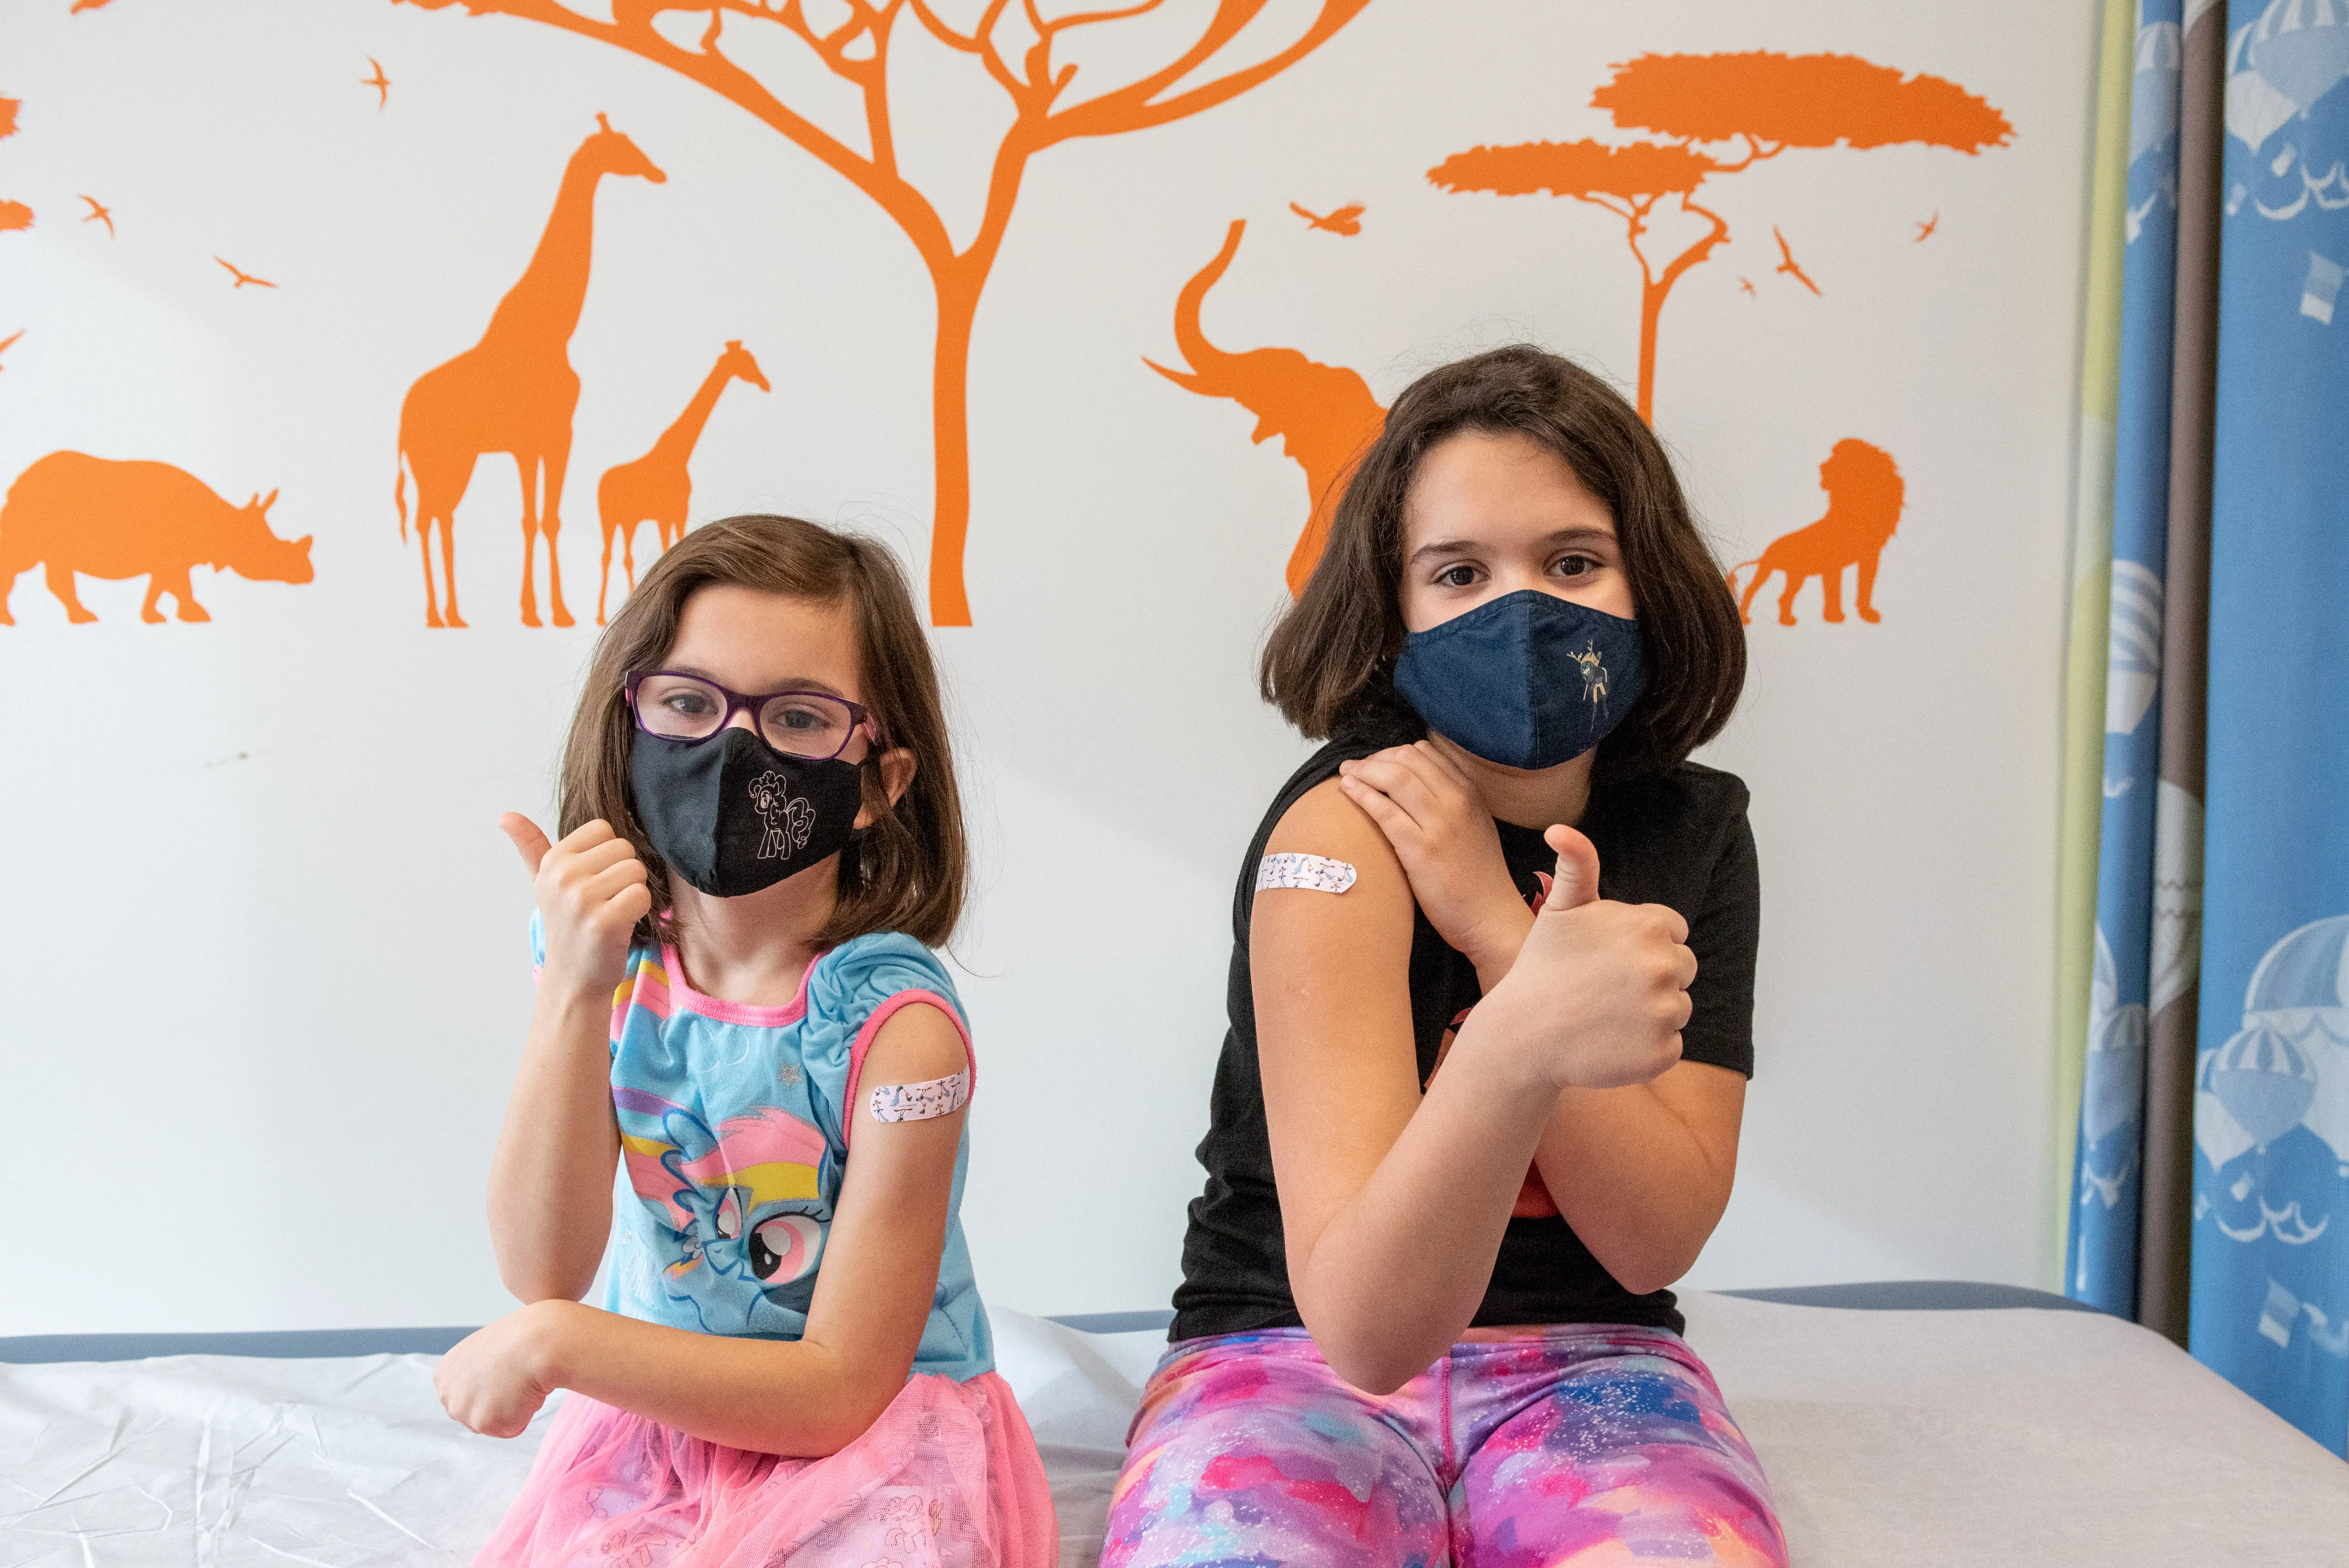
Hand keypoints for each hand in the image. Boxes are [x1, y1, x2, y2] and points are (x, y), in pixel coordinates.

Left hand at [434, 1301, 567, 1438]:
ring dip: (510, 1410)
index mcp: (443, 1375)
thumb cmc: (518, 1340)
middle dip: (495, 1405)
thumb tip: (487, 1387)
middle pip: (473, 1415)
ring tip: (519, 1385)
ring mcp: (464, 1411)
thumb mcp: (482, 1352)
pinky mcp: (485, 1424)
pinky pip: (510, 1429)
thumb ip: (474, 1374)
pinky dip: (523, 1416)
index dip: (488, 1388)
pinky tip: (526, 1394)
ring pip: (491, 1425)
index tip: (501, 1374)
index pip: (464, 1397)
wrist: (537, 1343)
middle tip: (512, 1382)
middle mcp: (447, 1395)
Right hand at [503, 814, 650, 1003]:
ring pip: (637, 870)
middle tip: (604, 901)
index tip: (593, 880)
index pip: (604, 829)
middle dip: (623, 874)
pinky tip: (620, 924)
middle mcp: (563, 876)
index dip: (607, 855)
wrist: (573, 977)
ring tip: (611, 912)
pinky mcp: (605, 922)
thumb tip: (505, 815)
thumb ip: (531, 846)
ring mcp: (582, 899)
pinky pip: (642, 895)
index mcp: (552, 861)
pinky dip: (640, 910)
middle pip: (625, 848)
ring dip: (632, 892)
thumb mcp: (543, 882)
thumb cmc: (566, 924)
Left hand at [1337, 743, 1530, 972]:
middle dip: (1374, 758)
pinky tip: (1346, 791)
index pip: (1424, 752)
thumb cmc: (1477, 876)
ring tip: (1345, 775)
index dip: (1392, 752)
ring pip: (1394, 777)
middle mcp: (1457, 801)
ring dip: (1363, 771)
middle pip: (1406, 758)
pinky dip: (1361, 795)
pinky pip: (1384, 811)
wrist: (1490, 915)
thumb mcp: (1474, 825)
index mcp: (1469, 792)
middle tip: (1354, 768)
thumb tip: (1414, 783)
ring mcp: (1440, 823)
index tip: (1375, 763)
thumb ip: (1451, 801)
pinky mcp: (1421, 849)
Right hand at [1478, 824, 1692, 1092]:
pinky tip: (1612, 1041)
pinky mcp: (1664, 1053)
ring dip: (1650, 1012)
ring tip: (1605, 1015)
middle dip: (1650, 976)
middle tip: (1605, 987)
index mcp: (1650, 926)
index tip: (1609, 957)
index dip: (1642, 944)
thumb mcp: (1560, 909)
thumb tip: (1558, 827)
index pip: (1673, 933)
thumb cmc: (1542, 968)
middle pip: (1682, 969)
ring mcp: (1666, 1012)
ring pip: (1677, 1007)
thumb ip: (1577, 865)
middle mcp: (1665, 966)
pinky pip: (1670, 1044)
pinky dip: (1647, 1047)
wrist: (1524, 1035)